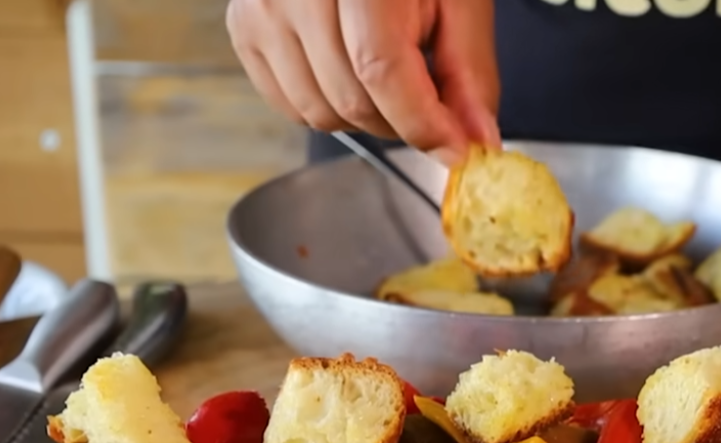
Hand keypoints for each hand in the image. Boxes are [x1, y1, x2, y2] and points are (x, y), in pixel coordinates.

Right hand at [226, 0, 500, 166]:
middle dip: (402, 122)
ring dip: (366, 118)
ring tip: (390, 77)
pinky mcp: (245, 29)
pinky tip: (352, 75)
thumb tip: (475, 140)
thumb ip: (469, 71)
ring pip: (319, 113)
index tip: (458, 150)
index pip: (381, 69)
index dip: (423, 123)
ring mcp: (262, 10)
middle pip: (350, 101)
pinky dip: (328, 108)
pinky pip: (289, 105)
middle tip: (432, 105)